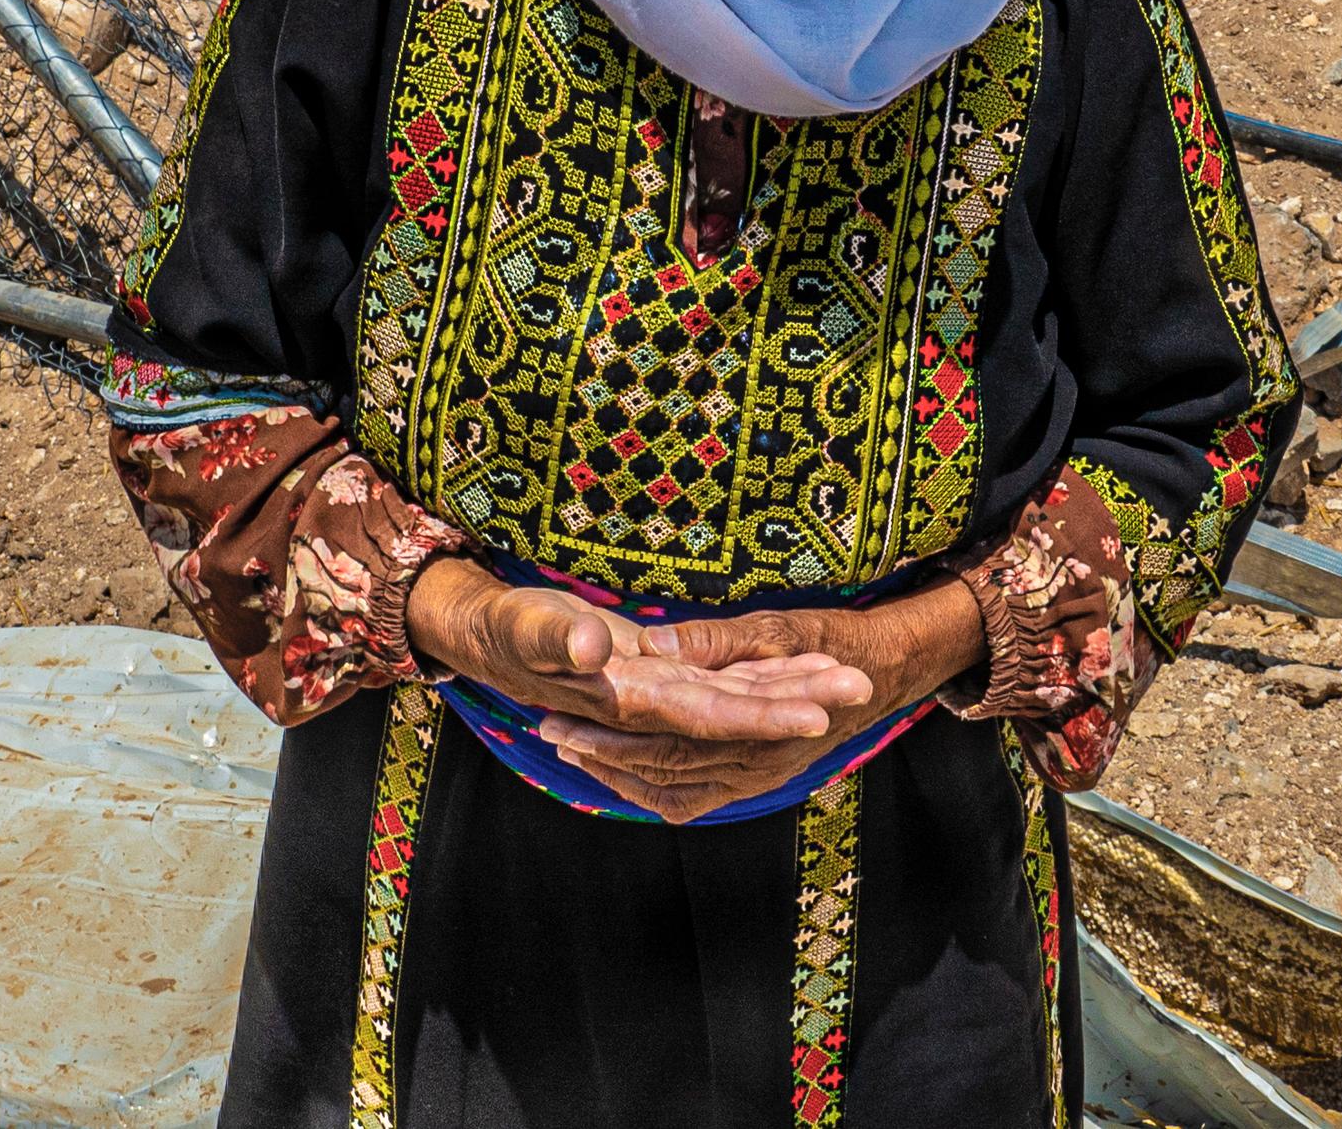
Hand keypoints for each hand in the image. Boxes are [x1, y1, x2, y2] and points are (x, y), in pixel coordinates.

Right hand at [404, 562, 868, 767]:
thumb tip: (596, 652)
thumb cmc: (502, 627)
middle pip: (737, 713)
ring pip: (737, 701)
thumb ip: (556, 639)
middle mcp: (651, 707)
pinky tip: (792, 676)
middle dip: (796, 700)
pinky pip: (721, 690)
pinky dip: (759, 685)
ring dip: (788, 689)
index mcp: (626, 701)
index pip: (708, 716)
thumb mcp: (524, 624)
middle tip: (859, 679)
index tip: (818, 710)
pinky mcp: (659, 678)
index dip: (762, 715)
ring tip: (846, 669)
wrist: (482, 637)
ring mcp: (658, 696)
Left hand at [535, 581, 986, 824]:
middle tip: (548, 729)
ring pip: (672, 790)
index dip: (609, 734)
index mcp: (756, 732)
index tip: (561, 713)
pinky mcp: (756, 777)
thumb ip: (715, 641)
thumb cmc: (838, 638)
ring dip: (619, 772)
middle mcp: (753, 768)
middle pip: (660, 771)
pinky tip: (625, 770)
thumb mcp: (779, 627)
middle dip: (601, 753)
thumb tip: (651, 644)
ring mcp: (755, 779)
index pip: (665, 742)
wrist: (891, 669)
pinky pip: (695, 797)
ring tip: (570, 747)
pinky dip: (655, 788)